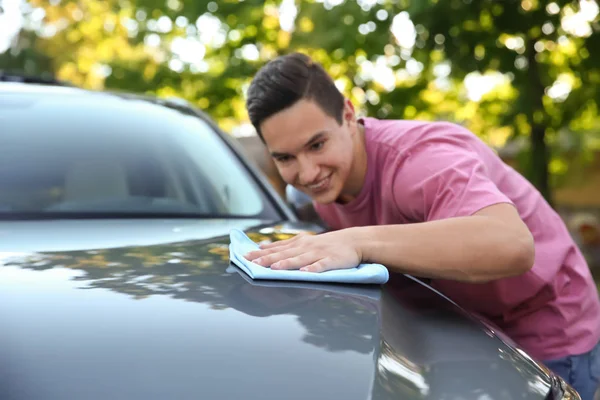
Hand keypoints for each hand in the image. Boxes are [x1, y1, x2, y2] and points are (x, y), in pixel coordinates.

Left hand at [244, 229, 362, 272]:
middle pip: (284, 253)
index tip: (246, 256)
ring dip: (287, 263)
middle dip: (268, 258)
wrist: (353, 241)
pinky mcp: (332, 261)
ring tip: (275, 268)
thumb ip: (285, 245)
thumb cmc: (326, 244)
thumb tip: (263, 246)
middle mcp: (306, 247)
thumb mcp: (304, 241)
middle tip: (253, 263)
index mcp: (299, 243)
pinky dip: (314, 269)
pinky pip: (322, 266)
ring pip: (301, 259)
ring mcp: (319, 254)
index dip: (261, 253)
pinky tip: (306, 273)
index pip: (277, 248)